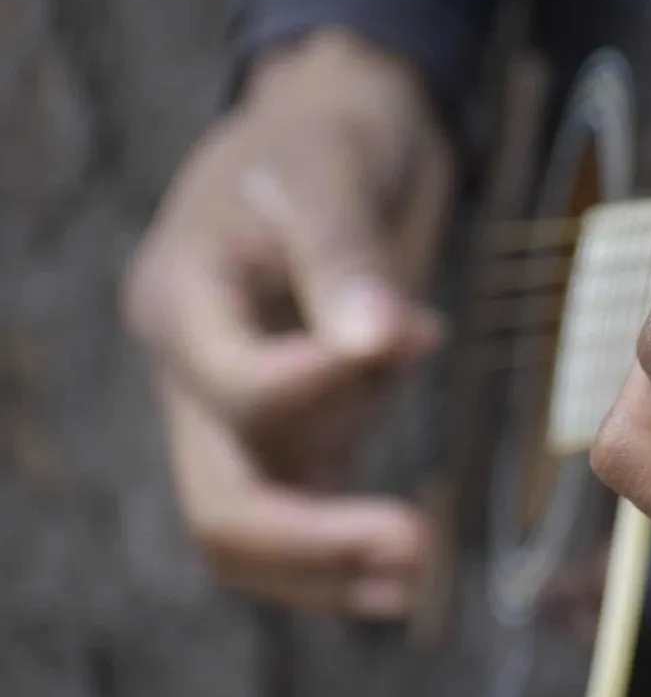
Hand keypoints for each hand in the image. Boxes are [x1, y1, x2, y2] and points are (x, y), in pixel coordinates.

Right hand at [123, 30, 449, 618]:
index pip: (236, 386)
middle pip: (220, 496)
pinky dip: (345, 537)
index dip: (320, 384)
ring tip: (419, 574)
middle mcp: (199, 365)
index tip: (418, 331)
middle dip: (310, 536)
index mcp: (184, 298)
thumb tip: (379, 343)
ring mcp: (244, 401)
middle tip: (414, 546)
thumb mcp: (329, 169)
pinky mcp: (300, 415)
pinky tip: (407, 566)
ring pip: (260, 517)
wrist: (339, 121)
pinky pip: (306, 498)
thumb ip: (345, 256)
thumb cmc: (326, 131)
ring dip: (330, 558)